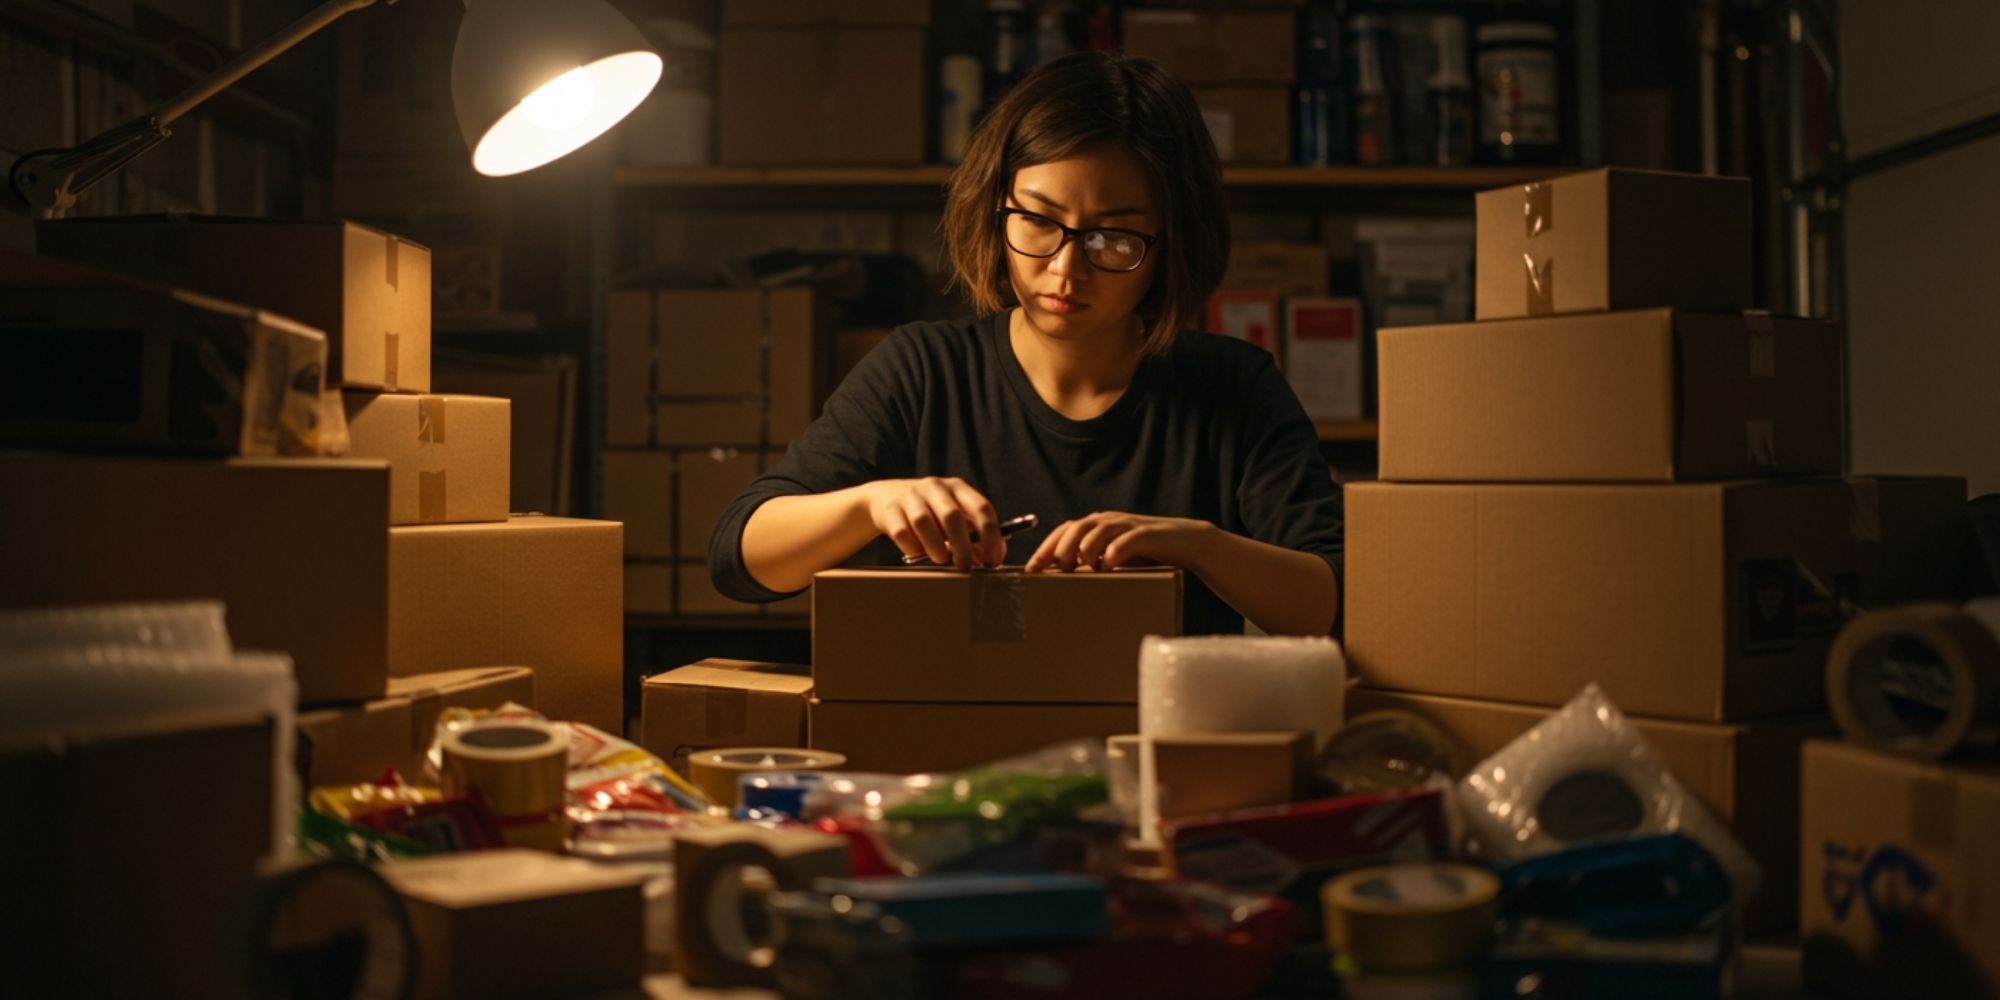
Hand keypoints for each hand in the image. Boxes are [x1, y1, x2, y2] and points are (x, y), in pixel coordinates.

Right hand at [863, 477, 1005, 570]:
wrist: (885, 498)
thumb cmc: (929, 512)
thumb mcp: (952, 516)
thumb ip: (973, 534)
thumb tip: (991, 558)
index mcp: (957, 488)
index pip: (981, 507)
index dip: (991, 536)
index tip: (993, 560)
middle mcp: (935, 487)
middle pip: (952, 516)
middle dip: (962, 547)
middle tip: (965, 568)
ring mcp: (910, 496)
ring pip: (924, 522)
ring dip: (936, 547)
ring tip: (941, 560)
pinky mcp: (890, 509)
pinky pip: (902, 532)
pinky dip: (913, 548)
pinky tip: (917, 552)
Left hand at [1024, 511, 1214, 572]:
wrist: (1187, 543)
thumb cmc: (1146, 555)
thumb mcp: (1115, 559)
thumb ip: (1092, 565)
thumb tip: (1063, 584)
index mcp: (1098, 526)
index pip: (1064, 531)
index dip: (1045, 548)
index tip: (1031, 569)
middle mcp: (1109, 521)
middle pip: (1076, 527)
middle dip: (1062, 548)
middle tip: (1058, 569)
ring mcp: (1128, 525)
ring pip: (1098, 529)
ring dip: (1085, 547)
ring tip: (1081, 566)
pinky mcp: (1148, 534)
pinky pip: (1128, 538)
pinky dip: (1116, 549)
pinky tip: (1108, 564)